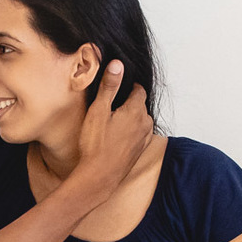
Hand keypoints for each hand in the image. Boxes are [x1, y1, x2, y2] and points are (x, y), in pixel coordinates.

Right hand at [73, 60, 153, 200]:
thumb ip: (109, 87)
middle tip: (109, 106)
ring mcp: (144, 139)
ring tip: (111, 123)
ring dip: (129, 119)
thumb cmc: (96, 145)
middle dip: (127, 103)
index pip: (138, 90)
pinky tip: (115, 138)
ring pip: (139, 121)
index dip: (127, 87)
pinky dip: (129, 132)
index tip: (116, 88)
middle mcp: (145, 123)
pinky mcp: (139, 151)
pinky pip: (137, 135)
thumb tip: (118, 64)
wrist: (99, 177)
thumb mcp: (99, 111)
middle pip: (139, 105)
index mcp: (136, 110)